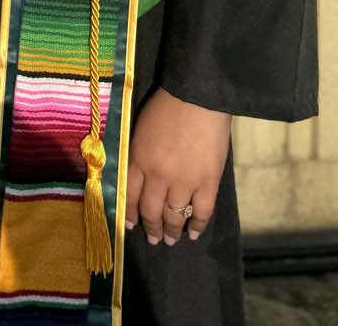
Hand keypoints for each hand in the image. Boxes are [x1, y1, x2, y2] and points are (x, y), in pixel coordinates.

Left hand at [124, 87, 230, 245]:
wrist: (198, 96)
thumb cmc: (167, 106)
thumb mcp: (141, 129)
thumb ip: (138, 155)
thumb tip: (140, 177)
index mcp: (138, 159)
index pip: (129, 196)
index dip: (130, 214)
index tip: (132, 225)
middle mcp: (158, 176)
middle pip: (151, 211)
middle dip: (151, 228)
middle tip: (153, 239)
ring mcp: (184, 181)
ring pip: (175, 216)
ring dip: (172, 231)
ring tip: (171, 241)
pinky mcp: (208, 182)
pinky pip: (202, 212)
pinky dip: (198, 227)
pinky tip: (194, 234)